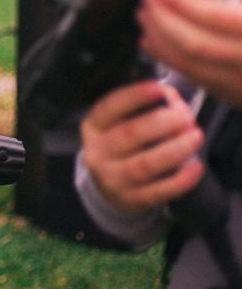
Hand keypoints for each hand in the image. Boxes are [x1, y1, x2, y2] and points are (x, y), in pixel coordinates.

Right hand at [80, 80, 203, 214]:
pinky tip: (196, 166)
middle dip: (160, 123)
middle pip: (129, 135)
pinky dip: (180, 180)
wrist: (109, 188)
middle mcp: (97, 152)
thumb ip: (143, 107)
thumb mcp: (120, 124)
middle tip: (186, 116)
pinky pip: (157, 192)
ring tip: (195, 137)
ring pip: (144, 165)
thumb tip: (172, 97)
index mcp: (93, 127)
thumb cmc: (121, 146)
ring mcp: (112, 179)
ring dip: (174, 150)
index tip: (158, 87)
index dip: (134, 97)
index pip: (109, 108)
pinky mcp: (130, 200)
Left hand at [138, 0, 241, 108]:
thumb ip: (233, 8)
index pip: (226, 20)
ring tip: (146, 16)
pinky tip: (155, 43)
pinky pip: (198, 79)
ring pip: (194, 66)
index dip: (192, 4)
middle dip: (165, 20)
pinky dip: (170, 59)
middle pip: (200, 45)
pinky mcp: (237, 97)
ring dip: (161, 39)